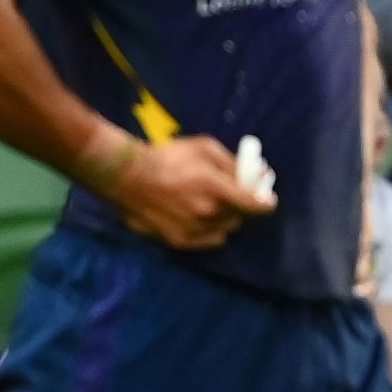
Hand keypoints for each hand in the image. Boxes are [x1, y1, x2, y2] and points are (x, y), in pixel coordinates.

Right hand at [97, 135, 276, 248]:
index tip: (267, 199)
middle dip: (240, 206)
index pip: (257, 206)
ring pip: (225, 230)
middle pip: (240, 217)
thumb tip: (258, 174)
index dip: (267, 203)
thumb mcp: (205, 148)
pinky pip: (208, 240)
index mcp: (217, 190)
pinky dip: (209, 230)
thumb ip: (233, 164)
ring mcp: (194, 231)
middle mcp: (208, 214)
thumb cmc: (167, 156)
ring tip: (209, 204)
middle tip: (231, 195)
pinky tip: (197, 217)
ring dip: (224, 218)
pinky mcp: (179, 242)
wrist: (125, 175)